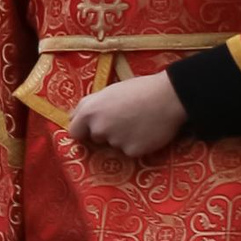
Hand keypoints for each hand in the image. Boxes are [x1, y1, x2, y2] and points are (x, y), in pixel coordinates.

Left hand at [66, 71, 186, 160]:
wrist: (169, 96)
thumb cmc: (138, 89)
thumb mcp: (108, 91)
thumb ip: (89, 105)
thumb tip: (72, 117)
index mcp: (89, 111)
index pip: (74, 132)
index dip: (84, 130)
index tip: (92, 128)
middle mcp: (99, 128)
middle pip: (96, 138)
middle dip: (106, 132)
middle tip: (124, 119)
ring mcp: (115, 141)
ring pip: (114, 145)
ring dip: (122, 138)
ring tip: (138, 122)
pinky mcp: (132, 151)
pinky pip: (130, 151)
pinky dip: (137, 144)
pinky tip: (147, 131)